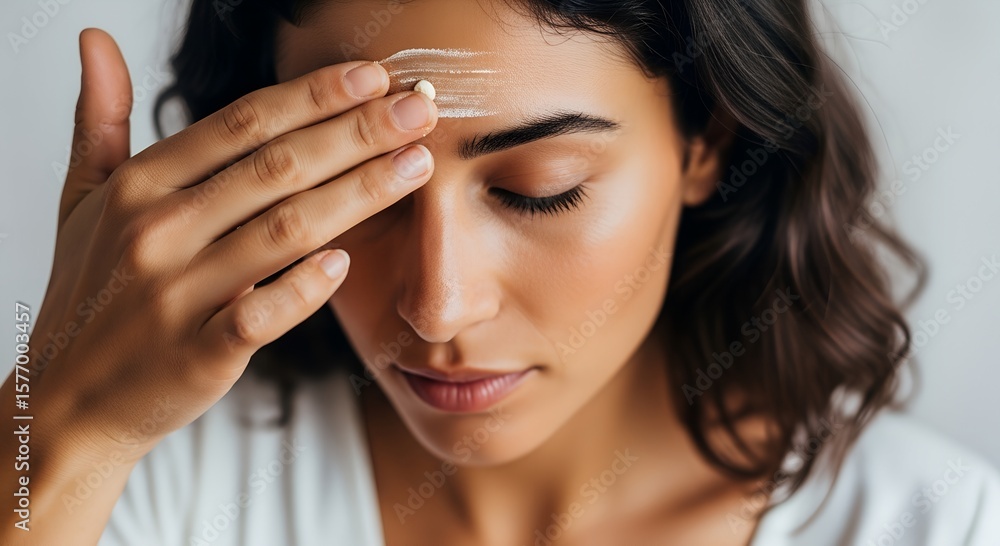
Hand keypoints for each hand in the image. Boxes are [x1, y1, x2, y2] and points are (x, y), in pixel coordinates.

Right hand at [7, 27, 437, 466]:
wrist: (70, 397)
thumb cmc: (91, 292)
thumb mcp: (84, 199)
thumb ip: (103, 119)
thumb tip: (98, 39)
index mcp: (139, 186)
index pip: (242, 124)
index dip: (313, 96)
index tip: (373, 77)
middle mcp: (157, 232)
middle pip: (276, 167)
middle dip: (357, 131)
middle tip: (419, 108)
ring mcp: (175, 295)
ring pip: (284, 231)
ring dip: (358, 193)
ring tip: (416, 164)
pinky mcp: (196, 355)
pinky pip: (261, 315)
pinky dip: (305, 288)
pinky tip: (348, 262)